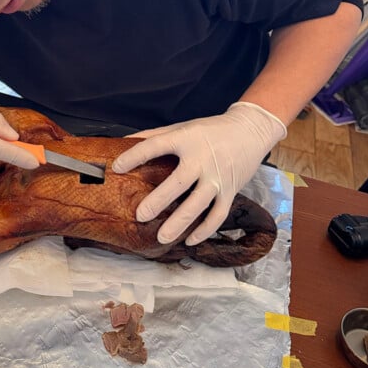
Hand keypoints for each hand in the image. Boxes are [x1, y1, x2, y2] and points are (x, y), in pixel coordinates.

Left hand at [112, 102, 285, 245]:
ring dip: (180, 222)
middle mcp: (202, 159)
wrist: (251, 130)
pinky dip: (204, 230)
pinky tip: (188, 240)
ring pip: (198, 204)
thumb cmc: (211, 130)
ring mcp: (217, 177)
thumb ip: (155, 135)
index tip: (116, 167)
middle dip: (159, 200)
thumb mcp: (183, 127)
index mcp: (186, 139)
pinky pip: (217, 215)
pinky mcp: (231, 190)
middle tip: (140, 215)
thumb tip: (125, 139)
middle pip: (178, 182)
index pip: (155, 146)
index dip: (135, 156)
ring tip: (161, 236)